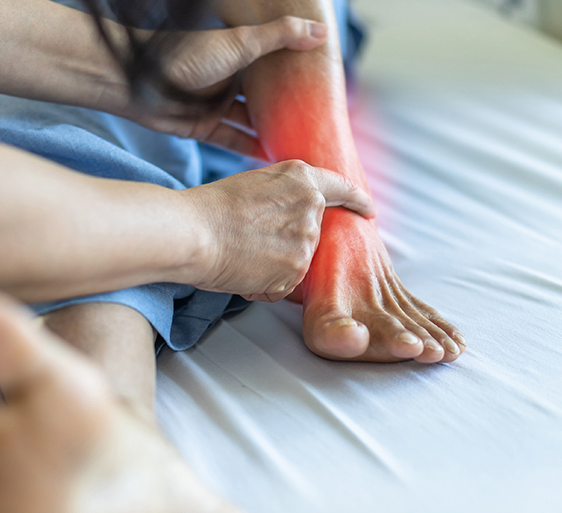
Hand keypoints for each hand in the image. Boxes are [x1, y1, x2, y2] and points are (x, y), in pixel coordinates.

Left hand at [126, 17, 329, 157]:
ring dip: (271, 133)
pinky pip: (231, 140)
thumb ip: (279, 37)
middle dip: (288, 111)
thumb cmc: (186, 56)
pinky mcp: (202, 127)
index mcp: (240, 55)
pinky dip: (249, 149)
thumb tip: (323, 32)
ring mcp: (216, 104)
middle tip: (317, 128)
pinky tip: (272, 158)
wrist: (137, 80)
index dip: (297, 78)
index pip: (276, 66)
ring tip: (300, 147)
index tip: (325, 93)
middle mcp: (230, 79)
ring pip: (250, 122)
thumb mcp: (240, 43)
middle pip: (265, 98)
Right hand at [182, 160, 375, 301]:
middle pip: (312, 234)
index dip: (357, 200)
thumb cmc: (209, 209)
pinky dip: (263, 286)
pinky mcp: (296, 270)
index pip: (341, 188)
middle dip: (288, 244)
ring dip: (272, 266)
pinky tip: (242, 271)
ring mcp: (306, 240)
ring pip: (297, 263)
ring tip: (241, 254)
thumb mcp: (253, 184)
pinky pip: (284, 286)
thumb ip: (282, 194)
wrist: (193, 232)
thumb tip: (287, 214)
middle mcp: (311, 206)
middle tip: (252, 242)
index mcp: (301, 178)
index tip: (367, 210)